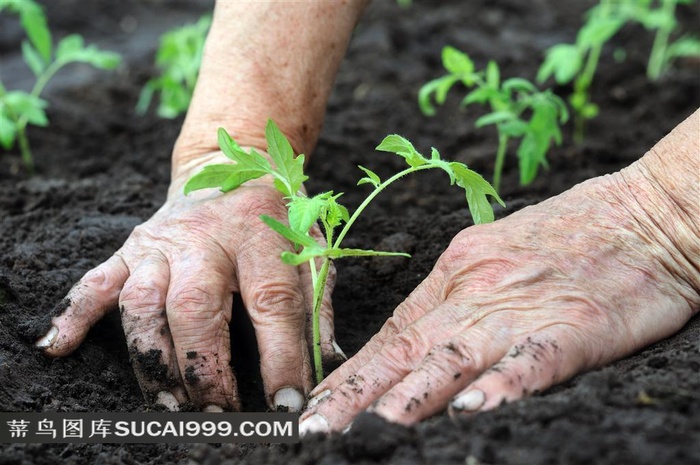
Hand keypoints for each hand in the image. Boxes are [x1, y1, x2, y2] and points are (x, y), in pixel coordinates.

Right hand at [36, 151, 342, 411]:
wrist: (232, 162)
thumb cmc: (279, 214)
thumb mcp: (312, 247)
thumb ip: (318, 303)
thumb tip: (327, 363)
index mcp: (261, 236)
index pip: (272, 303)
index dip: (280, 358)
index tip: (285, 403)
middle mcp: (207, 238)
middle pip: (196, 306)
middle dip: (203, 368)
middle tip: (216, 414)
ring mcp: (162, 242)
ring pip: (143, 302)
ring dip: (151, 359)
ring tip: (168, 406)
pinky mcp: (132, 247)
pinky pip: (97, 280)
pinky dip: (75, 314)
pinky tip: (58, 347)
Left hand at [300, 168, 698, 432]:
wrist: (644, 212)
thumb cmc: (567, 233)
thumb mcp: (492, 252)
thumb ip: (454, 296)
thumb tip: (412, 338)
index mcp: (456, 273)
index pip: (392, 333)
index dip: (351, 374)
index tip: (317, 402)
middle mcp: (477, 292)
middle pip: (407, 350)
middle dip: (357, 395)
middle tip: (315, 428)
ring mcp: (522, 309)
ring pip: (455, 357)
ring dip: (410, 395)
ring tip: (371, 427)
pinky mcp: (575, 325)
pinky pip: (531, 360)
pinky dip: (501, 386)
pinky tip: (471, 410)